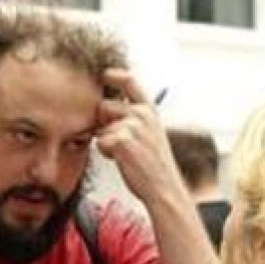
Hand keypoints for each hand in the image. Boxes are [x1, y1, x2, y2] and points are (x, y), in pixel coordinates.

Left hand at [94, 69, 184, 208]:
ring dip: (107, 141)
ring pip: (101, 127)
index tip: (105, 75)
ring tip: (127, 154)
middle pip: (104, 106)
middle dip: (104, 122)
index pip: (130, 82)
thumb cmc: (155, 166)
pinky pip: (100, 141)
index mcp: (150, 111)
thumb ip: (134, 118)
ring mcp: (132, 126)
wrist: (164, 188)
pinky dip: (107, 153)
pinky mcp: (122, 140)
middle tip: (122, 141)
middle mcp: (142, 114)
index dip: (114, 75)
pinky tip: (124, 160)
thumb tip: (107, 107)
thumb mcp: (150, 135)